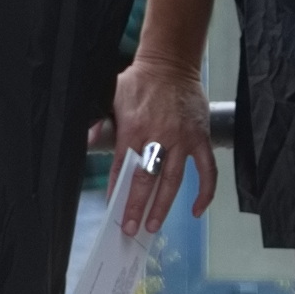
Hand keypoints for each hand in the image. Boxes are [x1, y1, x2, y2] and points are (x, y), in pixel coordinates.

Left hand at [107, 58, 212, 229]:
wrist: (171, 64)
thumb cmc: (139, 82)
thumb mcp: (111, 96)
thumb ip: (101, 121)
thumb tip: (87, 141)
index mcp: (135, 128)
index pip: (123, 166)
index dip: (117, 190)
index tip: (114, 211)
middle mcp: (160, 136)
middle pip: (148, 179)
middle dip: (138, 206)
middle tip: (132, 229)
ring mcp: (183, 139)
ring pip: (174, 180)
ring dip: (164, 205)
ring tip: (153, 225)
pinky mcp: (201, 138)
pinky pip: (207, 171)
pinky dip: (205, 192)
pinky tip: (196, 210)